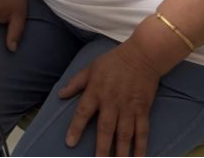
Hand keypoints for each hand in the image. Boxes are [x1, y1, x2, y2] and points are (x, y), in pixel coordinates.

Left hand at [58, 41, 162, 156]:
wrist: (143, 55)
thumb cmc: (114, 61)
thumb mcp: (91, 68)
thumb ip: (76, 83)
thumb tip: (60, 95)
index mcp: (96, 91)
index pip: (83, 112)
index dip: (75, 128)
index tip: (70, 143)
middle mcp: (112, 102)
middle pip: (105, 129)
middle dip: (102, 149)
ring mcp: (129, 107)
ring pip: (124, 134)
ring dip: (121, 152)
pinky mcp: (143, 109)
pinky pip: (142, 131)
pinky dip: (141, 146)